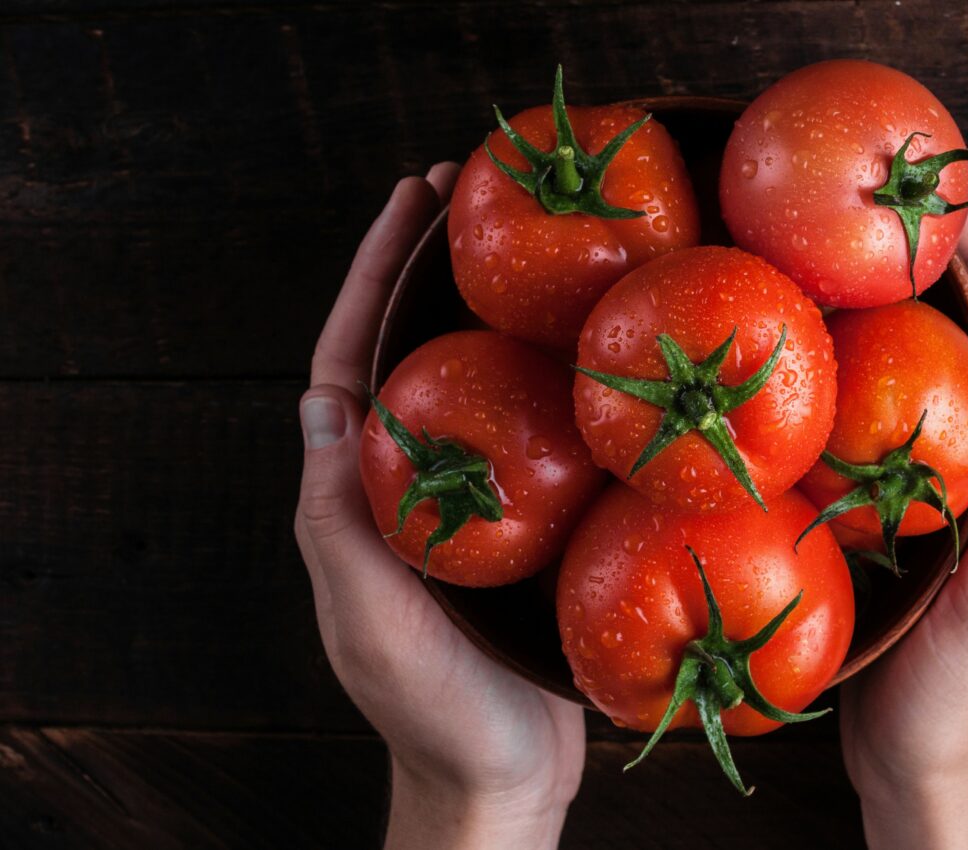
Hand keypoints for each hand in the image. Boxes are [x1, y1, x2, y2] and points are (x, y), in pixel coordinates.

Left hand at [293, 165, 583, 849]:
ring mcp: (469, 504)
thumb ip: (339, 520)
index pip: (351, 363)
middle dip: (433, 271)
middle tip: (475, 193)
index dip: (373, 277)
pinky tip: (595, 352)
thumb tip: (321, 401)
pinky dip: (553, 381)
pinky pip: (534, 436)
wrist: (503, 777)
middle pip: (415, 354)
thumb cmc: (433, 708)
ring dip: (495, 313)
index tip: (410, 203)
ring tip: (537, 246)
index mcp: (359, 496)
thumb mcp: (370, 615)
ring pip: (476, 386)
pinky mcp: (526, 527)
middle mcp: (409, 486)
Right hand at [840, 201, 967, 848]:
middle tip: (901, 206)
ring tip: (862, 253)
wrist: (929, 762)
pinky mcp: (927, 510)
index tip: (963, 201)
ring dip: (919, 311)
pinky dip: (880, 371)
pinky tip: (835, 351)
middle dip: (962, 270)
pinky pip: (909, 420)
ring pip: (952, 377)